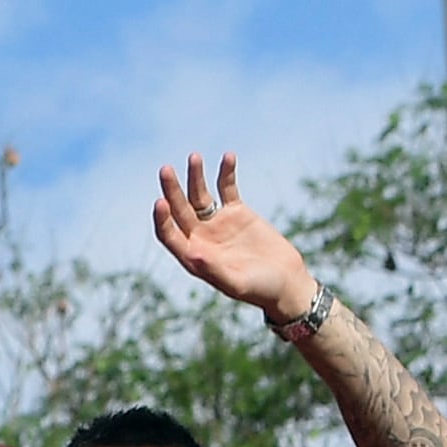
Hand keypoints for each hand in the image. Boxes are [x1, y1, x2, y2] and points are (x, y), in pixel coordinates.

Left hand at [149, 152, 321, 324]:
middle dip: (172, 190)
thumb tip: (193, 254)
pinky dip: (226, 173)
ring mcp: (217, 223)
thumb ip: (214, 270)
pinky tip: (228, 156)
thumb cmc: (260, 289)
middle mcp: (201, 237)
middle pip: (180, 209)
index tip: (161, 202)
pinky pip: (227, 188)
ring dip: (195, 176)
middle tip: (165, 169)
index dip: (162, 219)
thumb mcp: (236, 283)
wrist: (286, 281)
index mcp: (194, 257)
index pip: (169, 235)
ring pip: (200, 195)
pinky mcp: (237, 212)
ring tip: (194, 156)